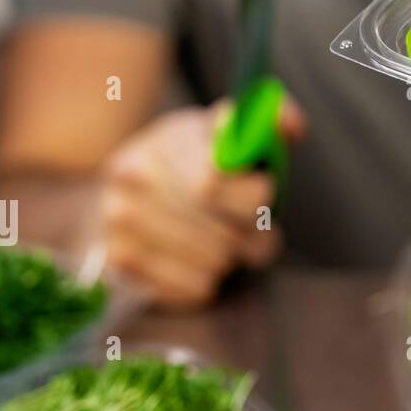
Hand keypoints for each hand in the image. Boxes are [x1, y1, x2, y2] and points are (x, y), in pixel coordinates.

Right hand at [97, 98, 305, 308]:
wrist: (129, 195)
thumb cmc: (197, 162)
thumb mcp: (229, 133)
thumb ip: (267, 122)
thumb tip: (292, 125)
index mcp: (170, 137)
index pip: (220, 181)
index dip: (256, 195)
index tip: (265, 195)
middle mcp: (135, 174)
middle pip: (224, 228)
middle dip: (254, 232)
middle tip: (257, 228)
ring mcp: (119, 219)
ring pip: (216, 262)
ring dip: (234, 258)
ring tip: (227, 242)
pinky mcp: (118, 261)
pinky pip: (196, 288)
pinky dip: (210, 280)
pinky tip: (199, 260)